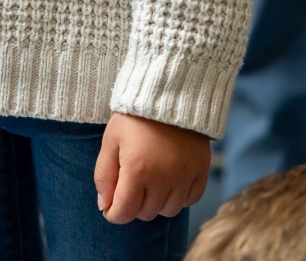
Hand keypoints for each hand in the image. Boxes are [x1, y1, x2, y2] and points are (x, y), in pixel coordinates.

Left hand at [94, 113, 209, 223]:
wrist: (168, 92)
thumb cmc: (134, 116)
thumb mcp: (110, 140)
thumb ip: (104, 174)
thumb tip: (105, 205)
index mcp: (137, 169)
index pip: (124, 212)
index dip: (113, 213)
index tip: (110, 207)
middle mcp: (164, 177)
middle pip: (146, 213)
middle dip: (133, 205)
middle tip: (129, 186)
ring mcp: (185, 176)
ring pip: (168, 211)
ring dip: (156, 203)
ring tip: (149, 182)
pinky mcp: (201, 170)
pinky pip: (190, 200)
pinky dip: (179, 197)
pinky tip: (169, 181)